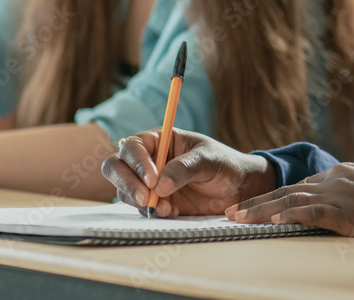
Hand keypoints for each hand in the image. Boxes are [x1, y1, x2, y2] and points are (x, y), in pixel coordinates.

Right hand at [101, 128, 276, 216]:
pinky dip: (151, 212)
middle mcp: (148, 160)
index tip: (153, 180)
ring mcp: (148, 183)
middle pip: (116, 167)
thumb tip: (158, 186)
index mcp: (159, 139)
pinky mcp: (153, 202)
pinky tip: (172, 212)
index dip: (137, 163)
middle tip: (145, 198)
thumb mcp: (208, 160)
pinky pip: (139, 208)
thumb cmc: (225, 165)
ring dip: (140, 201)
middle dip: (126, 182)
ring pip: (124, 190)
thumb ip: (184, 168)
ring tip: (167, 208)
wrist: (238, 190)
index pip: (132, 147)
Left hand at [224, 163, 353, 245]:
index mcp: (342, 174)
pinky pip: (309, 213)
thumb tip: (346, 211)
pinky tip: (270, 221)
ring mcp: (339, 194)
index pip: (301, 185)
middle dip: (257, 202)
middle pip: (288, 190)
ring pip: (291, 200)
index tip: (255, 206)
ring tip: (237, 219)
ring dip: (261, 210)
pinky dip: (287, 216)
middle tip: (231, 212)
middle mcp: (335, 179)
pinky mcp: (345, 212)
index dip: (275, 197)